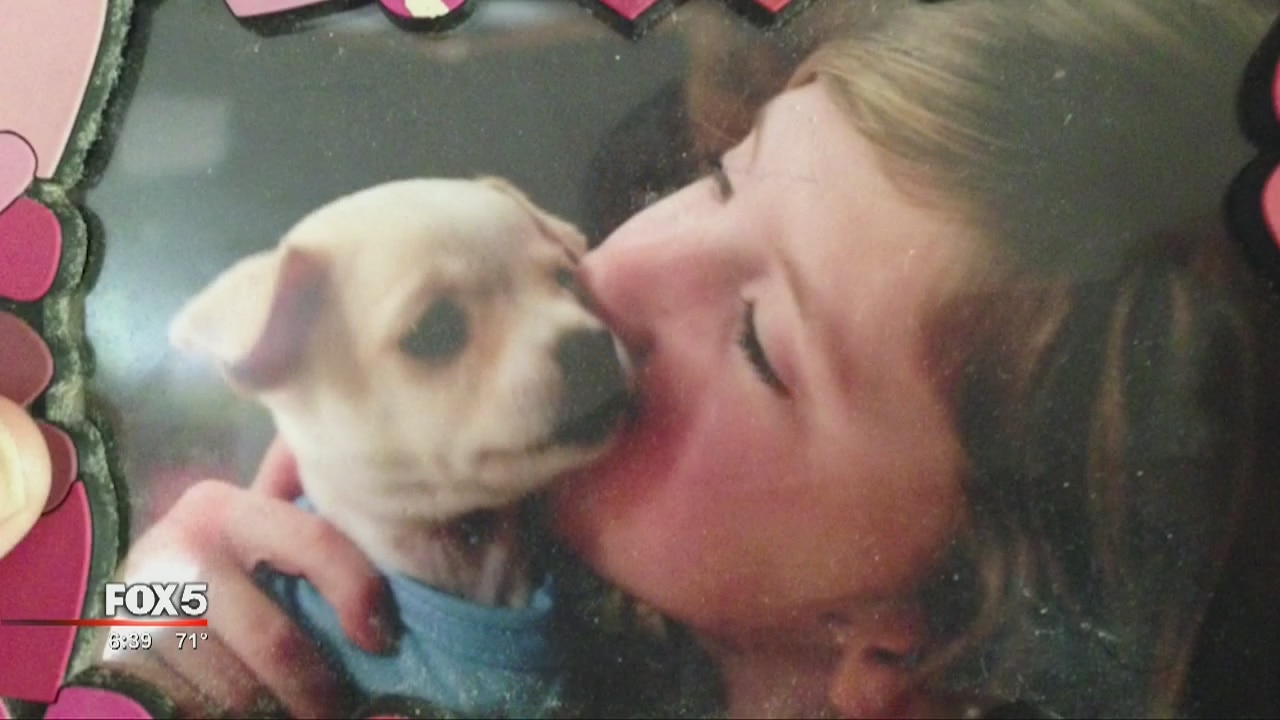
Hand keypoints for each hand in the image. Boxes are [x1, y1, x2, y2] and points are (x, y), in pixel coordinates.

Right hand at [94, 437, 396, 717]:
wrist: (128, 617)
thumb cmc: (222, 578)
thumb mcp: (260, 540)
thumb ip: (315, 542)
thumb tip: (389, 608)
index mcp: (221, 510)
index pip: (317, 542)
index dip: (360, 594)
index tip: (383, 641)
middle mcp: (177, 553)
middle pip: (280, 643)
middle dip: (322, 692)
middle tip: (345, 708)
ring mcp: (140, 615)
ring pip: (242, 695)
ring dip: (283, 715)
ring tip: (303, 713)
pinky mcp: (120, 670)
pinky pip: (198, 712)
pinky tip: (255, 716)